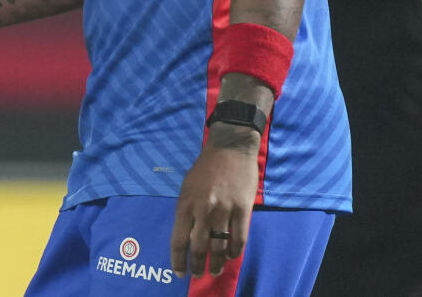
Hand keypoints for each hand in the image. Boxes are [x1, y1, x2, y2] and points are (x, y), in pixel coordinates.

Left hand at [170, 125, 260, 278]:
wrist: (230, 147)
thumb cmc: (206, 166)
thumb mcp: (187, 186)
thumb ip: (187, 210)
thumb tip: (187, 236)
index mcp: (186, 203)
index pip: (178, 240)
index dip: (178, 260)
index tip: (180, 272)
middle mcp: (203, 209)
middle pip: (199, 247)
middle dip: (198, 265)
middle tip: (198, 274)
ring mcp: (224, 209)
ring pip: (219, 246)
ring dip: (216, 263)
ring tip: (214, 271)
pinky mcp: (243, 208)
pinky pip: (239, 237)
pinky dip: (234, 251)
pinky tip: (231, 256)